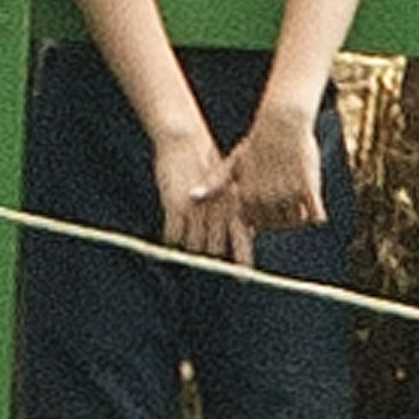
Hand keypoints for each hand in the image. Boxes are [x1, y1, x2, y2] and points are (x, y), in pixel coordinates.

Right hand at [154, 128, 249, 263]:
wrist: (186, 141)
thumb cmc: (208, 162)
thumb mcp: (229, 184)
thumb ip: (236, 209)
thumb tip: (248, 232)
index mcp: (233, 205)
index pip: (242, 240)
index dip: (242, 261)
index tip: (243, 277)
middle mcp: (217, 211)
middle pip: (214, 250)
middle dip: (210, 259)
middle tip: (208, 270)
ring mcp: (197, 210)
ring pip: (193, 246)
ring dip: (190, 251)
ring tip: (187, 256)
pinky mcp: (176, 207)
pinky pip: (173, 236)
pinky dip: (171, 240)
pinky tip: (170, 240)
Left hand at [221, 104, 328, 235]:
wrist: (282, 122)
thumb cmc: (256, 143)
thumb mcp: (233, 163)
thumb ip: (215, 183)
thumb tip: (192, 197)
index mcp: (247, 196)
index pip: (256, 224)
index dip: (262, 215)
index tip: (266, 200)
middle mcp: (266, 198)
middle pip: (277, 224)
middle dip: (281, 216)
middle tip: (284, 194)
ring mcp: (287, 194)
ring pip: (296, 221)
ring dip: (299, 214)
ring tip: (297, 194)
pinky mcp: (307, 188)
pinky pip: (315, 215)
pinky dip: (316, 213)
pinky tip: (313, 204)